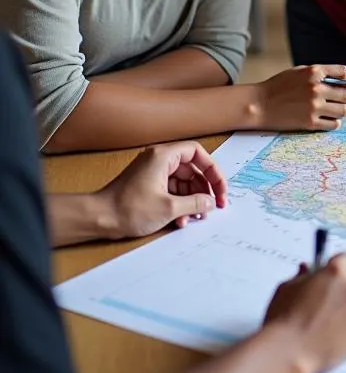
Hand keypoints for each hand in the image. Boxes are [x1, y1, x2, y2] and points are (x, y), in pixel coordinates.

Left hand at [98, 142, 228, 237]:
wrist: (98, 219)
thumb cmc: (127, 209)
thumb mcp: (169, 207)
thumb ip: (195, 203)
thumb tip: (210, 202)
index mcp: (163, 156)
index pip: (198, 153)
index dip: (213, 170)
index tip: (220, 188)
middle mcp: (158, 160)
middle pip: (192, 169)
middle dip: (204, 189)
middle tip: (214, 205)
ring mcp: (152, 172)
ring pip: (183, 182)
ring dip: (192, 199)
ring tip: (196, 216)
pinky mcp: (148, 185)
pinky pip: (172, 190)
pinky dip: (180, 203)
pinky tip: (181, 219)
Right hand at [252, 64, 345, 130]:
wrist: (258, 104)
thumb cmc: (278, 87)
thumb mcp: (299, 72)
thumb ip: (320, 74)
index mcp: (314, 72)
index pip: (344, 72)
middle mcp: (317, 88)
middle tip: (340, 100)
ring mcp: (314, 106)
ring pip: (344, 111)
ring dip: (341, 110)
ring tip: (332, 109)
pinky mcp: (310, 122)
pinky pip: (334, 124)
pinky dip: (333, 122)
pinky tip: (325, 119)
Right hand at [264, 253, 345, 372]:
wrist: (287, 353)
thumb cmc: (283, 318)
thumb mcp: (286, 288)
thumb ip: (302, 276)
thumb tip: (307, 270)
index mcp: (335, 272)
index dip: (337, 266)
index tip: (329, 275)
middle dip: (338, 292)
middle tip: (319, 306)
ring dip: (341, 313)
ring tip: (319, 327)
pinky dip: (344, 332)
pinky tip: (325, 339)